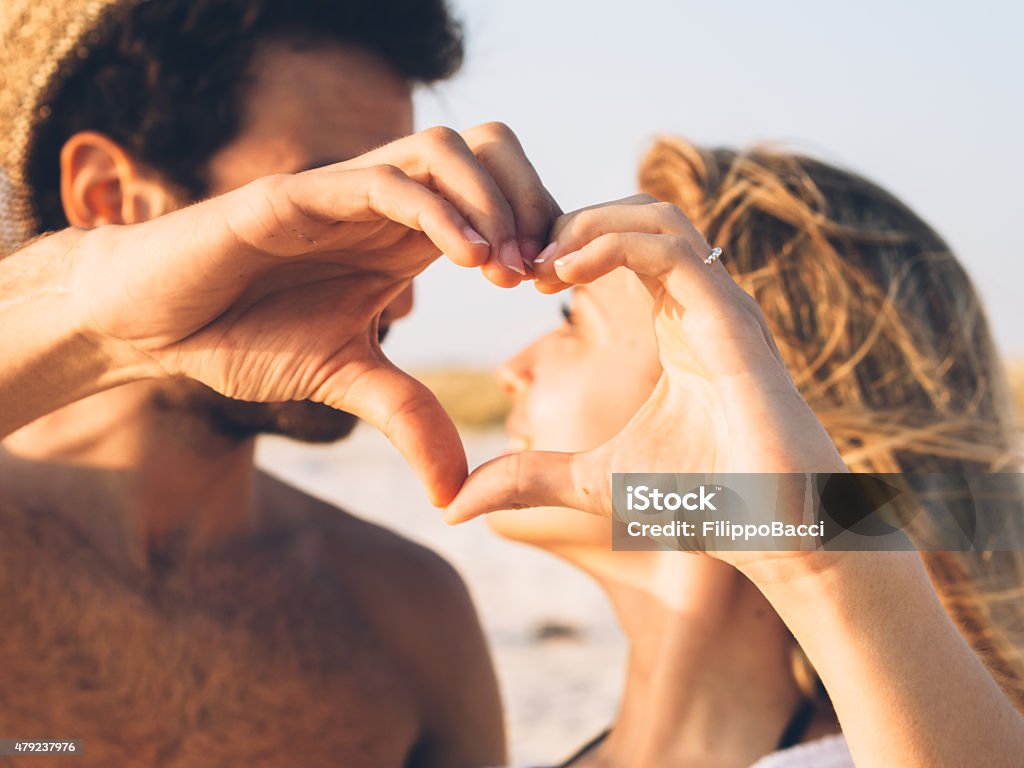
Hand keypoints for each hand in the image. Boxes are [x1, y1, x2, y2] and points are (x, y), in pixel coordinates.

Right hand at [68, 123, 559, 505]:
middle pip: (490, 149)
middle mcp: (383, 201)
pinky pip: (382, 180)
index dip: (540, 230)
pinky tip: (466, 260)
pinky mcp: (294, 194)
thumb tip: (457, 495)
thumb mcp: (346, 380)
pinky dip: (435, 210)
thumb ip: (408, 419)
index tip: (553, 289)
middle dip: (534, 198)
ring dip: (492, 200)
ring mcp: (341, 191)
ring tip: (505, 269)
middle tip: (541, 272)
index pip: (499, 196)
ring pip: (444, 148)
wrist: (155, 326)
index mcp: (406, 235)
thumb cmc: (243, 336)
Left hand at [444, 199, 848, 565]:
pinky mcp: (731, 318)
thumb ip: (525, 479)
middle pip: (635, 215)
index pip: (617, 249)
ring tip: (535, 264)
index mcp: (673, 326)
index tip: (511, 279)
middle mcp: (699, 304)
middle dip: (568, 225)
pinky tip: (562, 274)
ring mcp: (720, 305)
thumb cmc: (699, 504)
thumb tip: (454, 504)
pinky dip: (613, 244)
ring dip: (588, 224)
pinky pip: (671, 250)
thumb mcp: (587, 481)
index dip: (560, 250)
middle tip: (515, 264)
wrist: (773, 532)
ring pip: (656, 216)